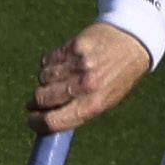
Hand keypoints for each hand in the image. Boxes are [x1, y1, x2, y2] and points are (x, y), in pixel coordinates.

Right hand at [29, 21, 151, 133]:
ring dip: (46, 79)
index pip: (53, 121)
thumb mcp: (105, 100)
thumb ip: (77, 111)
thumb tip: (45, 121)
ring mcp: (79, 64)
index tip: (31, 120)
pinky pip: (47, 59)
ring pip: (43, 77)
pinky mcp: (74, 45)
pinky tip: (62, 62)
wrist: (133, 41)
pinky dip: (49, 63)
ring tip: (59, 76)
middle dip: (36, 100)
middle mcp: (86, 85)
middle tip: (38, 99)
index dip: (36, 123)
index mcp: (93, 105)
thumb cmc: (117, 76)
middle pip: (42, 98)